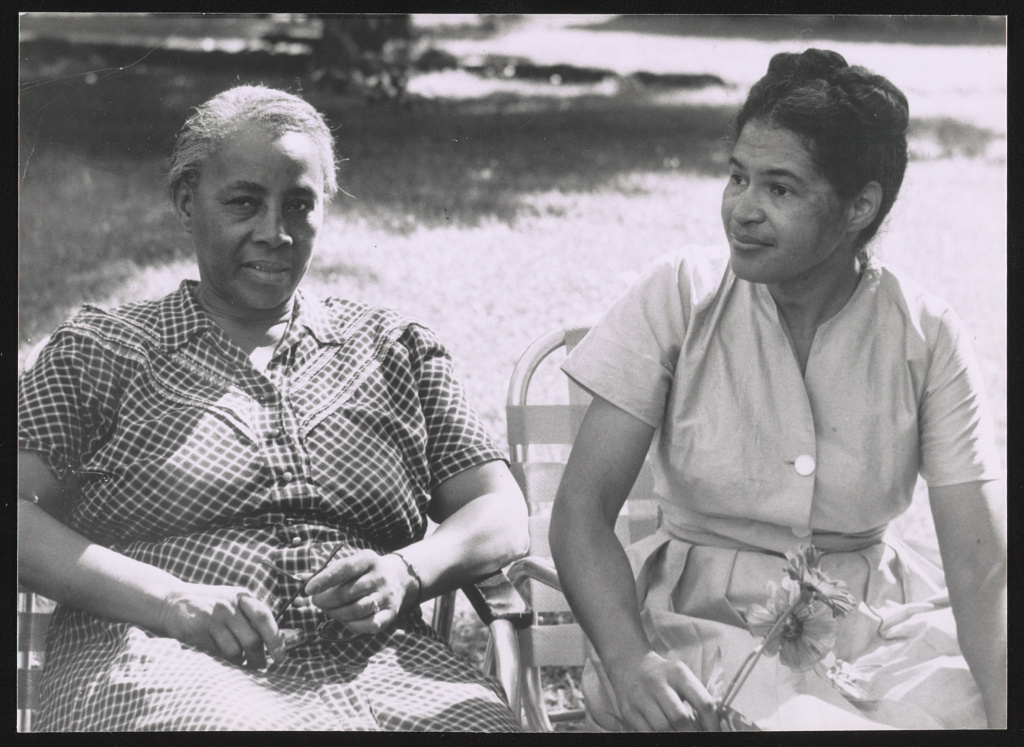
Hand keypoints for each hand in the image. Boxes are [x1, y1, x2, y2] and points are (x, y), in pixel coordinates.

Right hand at [159, 584, 284, 668]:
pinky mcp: (196, 632)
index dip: (275, 639)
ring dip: (240, 662)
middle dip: (259, 659)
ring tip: (240, 661)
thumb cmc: (212, 606)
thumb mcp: (234, 602)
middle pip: (252, 639)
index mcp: (242, 596)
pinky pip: (216, 655)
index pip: (264, 617)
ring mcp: (211, 618)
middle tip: (260, 666)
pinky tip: (222, 658)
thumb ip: (255, 617)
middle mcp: (228, 605)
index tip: (280, 657)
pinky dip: (223, 662)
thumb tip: (285, 639)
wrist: (173, 602)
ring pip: (235, 651)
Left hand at [304, 549, 416, 636]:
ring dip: (337, 614)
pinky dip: (353, 625)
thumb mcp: (352, 564)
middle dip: (326, 600)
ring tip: (330, 611)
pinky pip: (370, 624)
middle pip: (347, 592)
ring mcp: (387, 595)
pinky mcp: (391, 613)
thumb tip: (299, 579)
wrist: (400, 578)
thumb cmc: (365, 572)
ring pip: (357, 609)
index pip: (345, 568)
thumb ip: (326, 572)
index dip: (324, 579)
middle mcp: (380, 576)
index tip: (308, 589)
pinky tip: (346, 620)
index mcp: (368, 559)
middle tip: (317, 602)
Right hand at [605, 651, 719, 731]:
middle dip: (692, 734)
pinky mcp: (628, 710)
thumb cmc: (663, 674)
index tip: (714, 734)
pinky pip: (646, 732)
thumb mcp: (681, 677)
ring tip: (682, 738)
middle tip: (697, 740)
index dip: (712, 724)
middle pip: (680, 718)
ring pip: (662, 728)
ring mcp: (641, 697)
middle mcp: (658, 683)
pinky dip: (659, 738)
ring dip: (675, 737)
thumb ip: (696, 697)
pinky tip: (666, 736)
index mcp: (678, 674)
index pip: (703, 703)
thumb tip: (710, 726)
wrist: (629, 663)